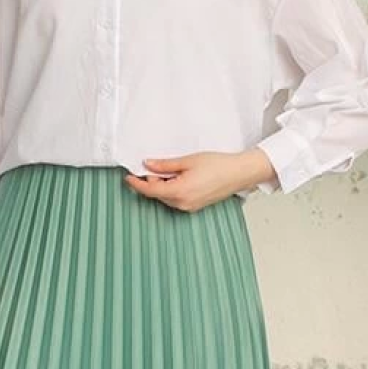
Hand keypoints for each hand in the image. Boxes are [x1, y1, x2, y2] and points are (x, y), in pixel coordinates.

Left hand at [122, 148, 278, 209]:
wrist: (238, 174)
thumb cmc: (218, 166)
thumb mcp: (188, 161)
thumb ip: (165, 165)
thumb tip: (148, 165)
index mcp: (179, 192)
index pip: (150, 190)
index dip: (137, 184)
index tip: (128, 177)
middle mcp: (182, 203)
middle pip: (156, 194)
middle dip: (151, 181)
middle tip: (153, 165)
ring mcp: (188, 207)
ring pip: (165, 197)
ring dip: (162, 185)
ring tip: (170, 170)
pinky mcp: (194, 206)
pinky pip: (175, 199)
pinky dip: (171, 189)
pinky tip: (178, 178)